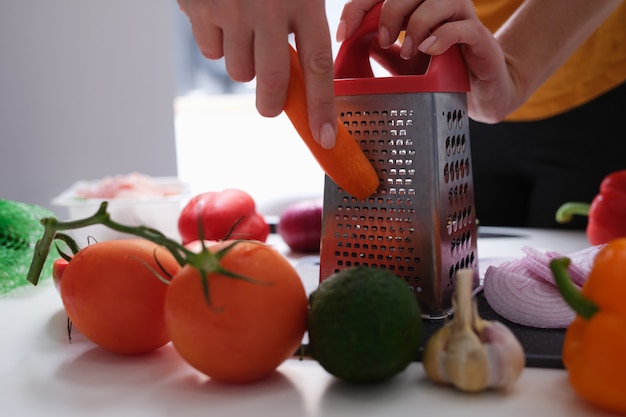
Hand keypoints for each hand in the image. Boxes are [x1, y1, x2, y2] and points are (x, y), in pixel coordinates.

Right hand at [178, 0, 337, 147]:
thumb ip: (309, 16)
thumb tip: (307, 66)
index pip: (317, 65)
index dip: (322, 106)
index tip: (325, 138)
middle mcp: (267, 9)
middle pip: (272, 81)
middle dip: (272, 103)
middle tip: (270, 104)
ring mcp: (229, 10)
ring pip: (238, 70)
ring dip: (243, 62)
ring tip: (245, 32)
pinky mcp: (198, 8)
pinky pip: (209, 49)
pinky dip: (216, 41)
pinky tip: (222, 15)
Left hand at [339, 0, 619, 122]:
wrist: (480, 91)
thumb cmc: (442, 71)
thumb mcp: (404, 64)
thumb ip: (383, 52)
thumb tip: (355, 45)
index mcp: (419, 5)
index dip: (359, 7)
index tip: (344, 34)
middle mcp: (441, 4)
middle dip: (390, 13)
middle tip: (384, 42)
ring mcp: (462, 17)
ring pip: (438, 1)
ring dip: (416, 25)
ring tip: (409, 52)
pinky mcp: (479, 37)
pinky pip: (461, 27)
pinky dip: (441, 37)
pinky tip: (428, 51)